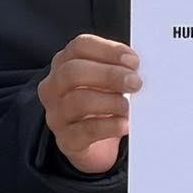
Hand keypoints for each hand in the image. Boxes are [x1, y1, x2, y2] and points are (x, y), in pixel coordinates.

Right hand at [37, 33, 138, 175]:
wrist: (97, 145)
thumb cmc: (104, 103)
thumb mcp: (107, 82)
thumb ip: (119, 70)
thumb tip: (138, 69)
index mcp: (64, 63)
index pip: (80, 46)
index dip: (108, 50)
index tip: (133, 61)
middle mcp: (54, 87)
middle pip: (74, 72)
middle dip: (109, 75)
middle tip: (135, 83)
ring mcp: (56, 114)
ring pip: (78, 101)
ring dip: (110, 101)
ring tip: (128, 106)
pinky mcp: (66, 140)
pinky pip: (86, 130)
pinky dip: (109, 126)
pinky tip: (124, 124)